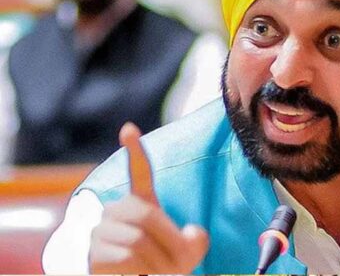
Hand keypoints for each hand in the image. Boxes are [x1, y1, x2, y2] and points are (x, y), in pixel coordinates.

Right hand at [89, 122, 208, 273]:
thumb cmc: (165, 265)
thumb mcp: (188, 253)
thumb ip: (197, 240)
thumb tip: (191, 233)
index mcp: (142, 202)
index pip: (139, 172)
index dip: (135, 151)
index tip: (129, 128)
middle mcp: (117, 210)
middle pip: (146, 216)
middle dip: (170, 242)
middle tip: (180, 265)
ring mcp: (101, 230)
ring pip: (138, 240)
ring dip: (159, 264)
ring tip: (161, 274)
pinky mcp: (93, 254)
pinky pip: (125, 259)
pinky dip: (144, 273)